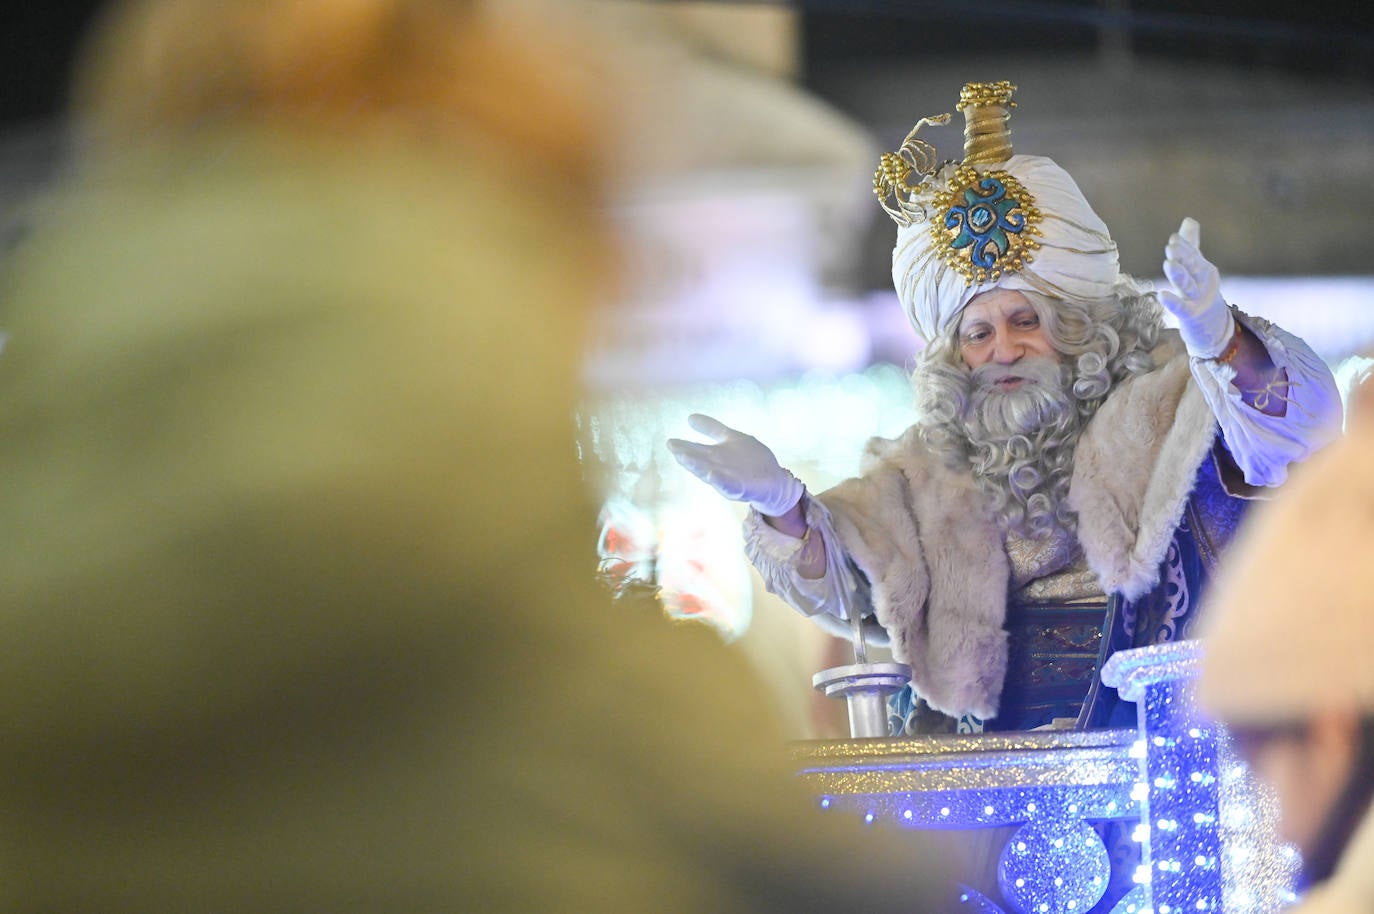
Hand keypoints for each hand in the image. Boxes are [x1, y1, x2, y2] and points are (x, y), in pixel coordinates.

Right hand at [666, 414, 802, 516]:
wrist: (773, 480)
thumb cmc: (749, 461)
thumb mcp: (730, 437)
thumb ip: (711, 428)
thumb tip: (690, 417)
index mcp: (715, 456)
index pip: (697, 450)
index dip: (684, 447)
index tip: (670, 442)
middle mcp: (719, 467)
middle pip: (700, 462)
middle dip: (688, 457)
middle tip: (674, 450)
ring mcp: (730, 478)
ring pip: (710, 472)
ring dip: (698, 468)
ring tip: (686, 459)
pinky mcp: (743, 487)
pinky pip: (730, 485)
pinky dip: (720, 480)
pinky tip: (712, 474)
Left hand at [1159, 217, 1235, 358]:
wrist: (1211, 323)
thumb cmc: (1200, 290)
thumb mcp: (1197, 267)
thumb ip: (1191, 245)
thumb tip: (1189, 220)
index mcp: (1203, 269)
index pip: (1193, 255)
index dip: (1184, 247)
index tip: (1173, 238)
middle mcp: (1202, 282)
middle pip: (1193, 268)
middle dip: (1184, 256)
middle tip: (1171, 246)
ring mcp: (1197, 299)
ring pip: (1188, 286)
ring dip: (1179, 275)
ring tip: (1168, 263)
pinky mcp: (1190, 315)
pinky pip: (1181, 308)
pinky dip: (1172, 302)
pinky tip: (1161, 295)